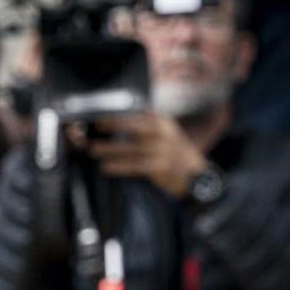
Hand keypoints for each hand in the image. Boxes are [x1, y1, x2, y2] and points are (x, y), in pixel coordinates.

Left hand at [87, 113, 207, 198]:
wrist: (196, 176)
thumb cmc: (175, 154)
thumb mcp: (166, 134)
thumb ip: (147, 126)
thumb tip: (118, 121)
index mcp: (161, 121)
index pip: (136, 113)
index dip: (118, 114)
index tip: (100, 114)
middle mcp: (162, 133)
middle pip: (132, 126)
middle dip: (112, 125)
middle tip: (94, 127)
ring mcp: (162, 150)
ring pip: (130, 148)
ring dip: (110, 149)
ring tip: (93, 150)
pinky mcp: (160, 167)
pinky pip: (134, 166)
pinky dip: (119, 166)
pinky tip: (107, 167)